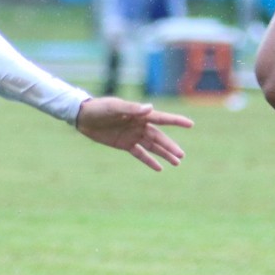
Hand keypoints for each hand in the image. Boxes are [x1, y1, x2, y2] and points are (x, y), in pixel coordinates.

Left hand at [74, 96, 192, 170]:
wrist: (83, 117)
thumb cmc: (100, 108)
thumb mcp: (115, 107)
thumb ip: (132, 108)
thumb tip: (150, 108)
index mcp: (140, 114)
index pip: (162, 118)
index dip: (176, 121)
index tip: (190, 124)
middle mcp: (139, 125)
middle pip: (159, 137)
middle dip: (170, 146)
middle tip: (181, 156)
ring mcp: (133, 135)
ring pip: (152, 146)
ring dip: (164, 154)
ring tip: (177, 163)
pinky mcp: (124, 144)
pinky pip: (140, 154)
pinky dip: (149, 161)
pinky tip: (159, 168)